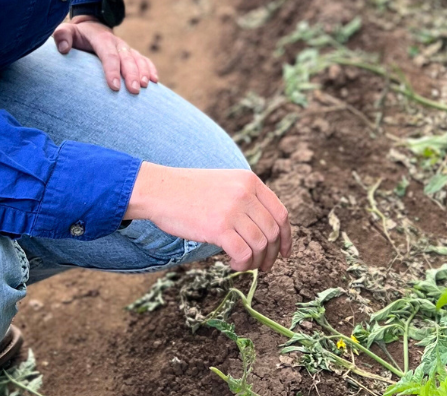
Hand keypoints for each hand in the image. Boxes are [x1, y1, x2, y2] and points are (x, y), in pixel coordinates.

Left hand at [52, 16, 158, 93]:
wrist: (91, 27)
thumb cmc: (76, 35)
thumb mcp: (66, 32)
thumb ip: (62, 36)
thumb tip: (63, 48)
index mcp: (100, 38)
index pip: (108, 54)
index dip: (111, 69)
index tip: (114, 86)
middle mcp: (116, 42)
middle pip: (126, 58)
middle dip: (131, 74)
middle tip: (134, 91)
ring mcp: (125, 48)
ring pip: (138, 59)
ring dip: (143, 72)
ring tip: (146, 87)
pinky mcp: (131, 53)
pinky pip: (144, 60)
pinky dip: (150, 68)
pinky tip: (155, 81)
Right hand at [126, 164, 291, 272]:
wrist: (159, 189)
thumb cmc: (189, 191)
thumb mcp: (224, 184)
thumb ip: (246, 199)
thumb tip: (267, 232)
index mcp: (249, 180)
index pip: (281, 213)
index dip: (287, 238)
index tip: (284, 253)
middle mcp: (245, 193)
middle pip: (273, 232)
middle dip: (271, 255)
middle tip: (262, 267)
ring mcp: (232, 209)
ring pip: (261, 246)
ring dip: (255, 262)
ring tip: (242, 264)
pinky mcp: (219, 227)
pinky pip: (244, 254)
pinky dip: (242, 265)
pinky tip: (231, 264)